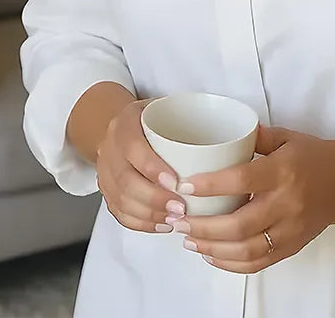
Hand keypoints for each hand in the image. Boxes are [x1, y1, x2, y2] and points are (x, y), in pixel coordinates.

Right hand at [94, 98, 185, 233]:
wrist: (122, 127)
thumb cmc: (155, 120)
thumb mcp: (168, 108)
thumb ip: (189, 120)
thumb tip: (230, 144)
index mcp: (125, 124)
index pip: (133, 147)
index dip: (152, 168)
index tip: (176, 183)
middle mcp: (110, 148)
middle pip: (126, 180)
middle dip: (154, 199)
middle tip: (181, 209)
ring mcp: (104, 171)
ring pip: (121, 201)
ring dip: (150, 214)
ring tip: (175, 220)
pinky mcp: (106, 191)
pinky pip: (119, 213)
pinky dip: (141, 223)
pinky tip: (162, 225)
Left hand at [174, 125, 334, 273]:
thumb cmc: (312, 157)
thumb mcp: (285, 138)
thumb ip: (252, 138)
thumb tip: (217, 138)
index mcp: (282, 172)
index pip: (241, 181)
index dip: (210, 186)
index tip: (184, 186)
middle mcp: (287, 204)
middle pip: (239, 225)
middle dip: (203, 226)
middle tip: (178, 220)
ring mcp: (290, 230)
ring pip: (246, 250)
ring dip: (212, 248)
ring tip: (188, 239)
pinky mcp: (292, 247)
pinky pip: (257, 263)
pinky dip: (230, 264)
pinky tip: (211, 255)